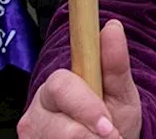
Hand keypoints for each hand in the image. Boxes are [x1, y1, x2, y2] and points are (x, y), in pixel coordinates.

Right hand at [18, 20, 142, 138]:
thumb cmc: (114, 114)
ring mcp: (33, 131)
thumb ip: (115, 64)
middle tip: (111, 136)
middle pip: (58, 123)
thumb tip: (113, 26)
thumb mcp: (121, 91)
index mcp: (58, 84)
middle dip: (89, 133)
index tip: (107, 125)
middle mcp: (39, 107)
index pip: (61, 86)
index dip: (86, 107)